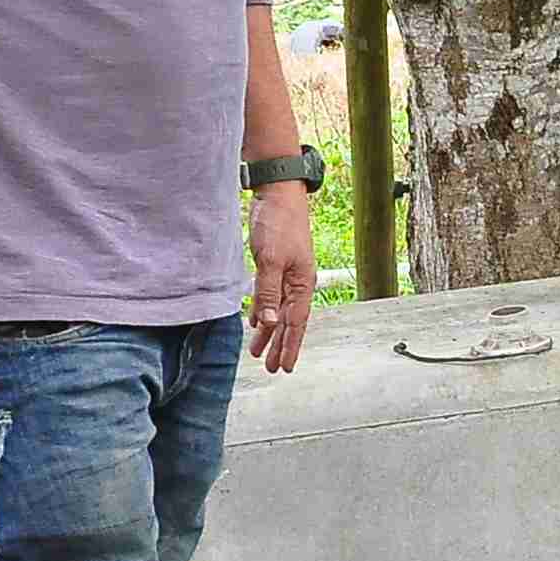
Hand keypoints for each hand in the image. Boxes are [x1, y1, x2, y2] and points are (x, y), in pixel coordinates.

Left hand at [248, 185, 317, 372]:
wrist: (277, 192)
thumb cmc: (278, 223)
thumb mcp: (271, 261)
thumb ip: (269, 293)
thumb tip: (271, 324)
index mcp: (302, 284)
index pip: (296, 324)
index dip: (290, 347)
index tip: (283, 368)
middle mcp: (296, 282)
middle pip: (288, 321)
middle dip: (279, 345)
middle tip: (271, 368)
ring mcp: (286, 273)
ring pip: (277, 310)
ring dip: (269, 331)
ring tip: (258, 350)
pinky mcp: (274, 264)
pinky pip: (269, 295)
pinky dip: (263, 310)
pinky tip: (256, 320)